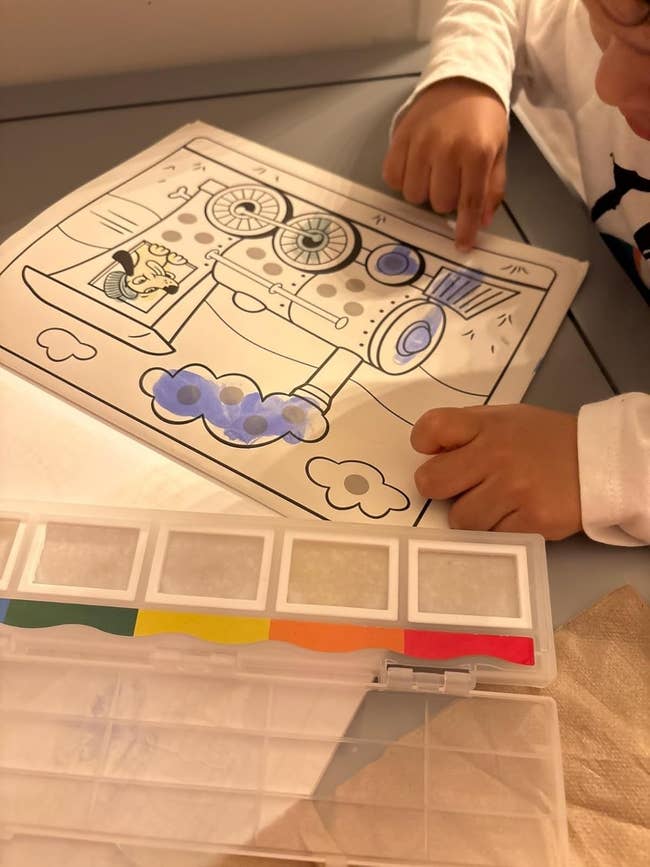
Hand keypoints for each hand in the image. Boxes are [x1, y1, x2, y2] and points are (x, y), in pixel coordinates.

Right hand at [382, 77, 508, 250]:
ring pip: (413, 194)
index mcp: (476, 152)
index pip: (468, 202)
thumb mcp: (498, 151)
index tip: (461, 246)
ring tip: (432, 175)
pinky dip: (402, 180)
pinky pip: (392, 178)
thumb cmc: (482, 119)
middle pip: (438, 203)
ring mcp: (419, 143)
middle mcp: (446, 149)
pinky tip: (414, 169)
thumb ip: (492, 187)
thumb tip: (481, 221)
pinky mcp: (399, 138)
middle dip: (445, 200)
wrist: (460, 79)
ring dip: (423, 192)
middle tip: (452, 183)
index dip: (464, 229)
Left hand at [411, 405, 582, 539]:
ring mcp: (513, 491)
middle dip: (440, 488)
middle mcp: (496, 456)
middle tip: (462, 487)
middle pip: (431, 482)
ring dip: (472, 515)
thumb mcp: (507, 420)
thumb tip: (431, 455)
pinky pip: (491, 537)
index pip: (431, 428)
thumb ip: (468, 431)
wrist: (602, 462)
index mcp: (487, 426)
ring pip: (460, 519)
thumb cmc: (546, 441)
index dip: (424, 443)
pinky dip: (498, 530)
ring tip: (496, 503)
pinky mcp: (531, 522)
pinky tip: (516, 514)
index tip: (437, 452)